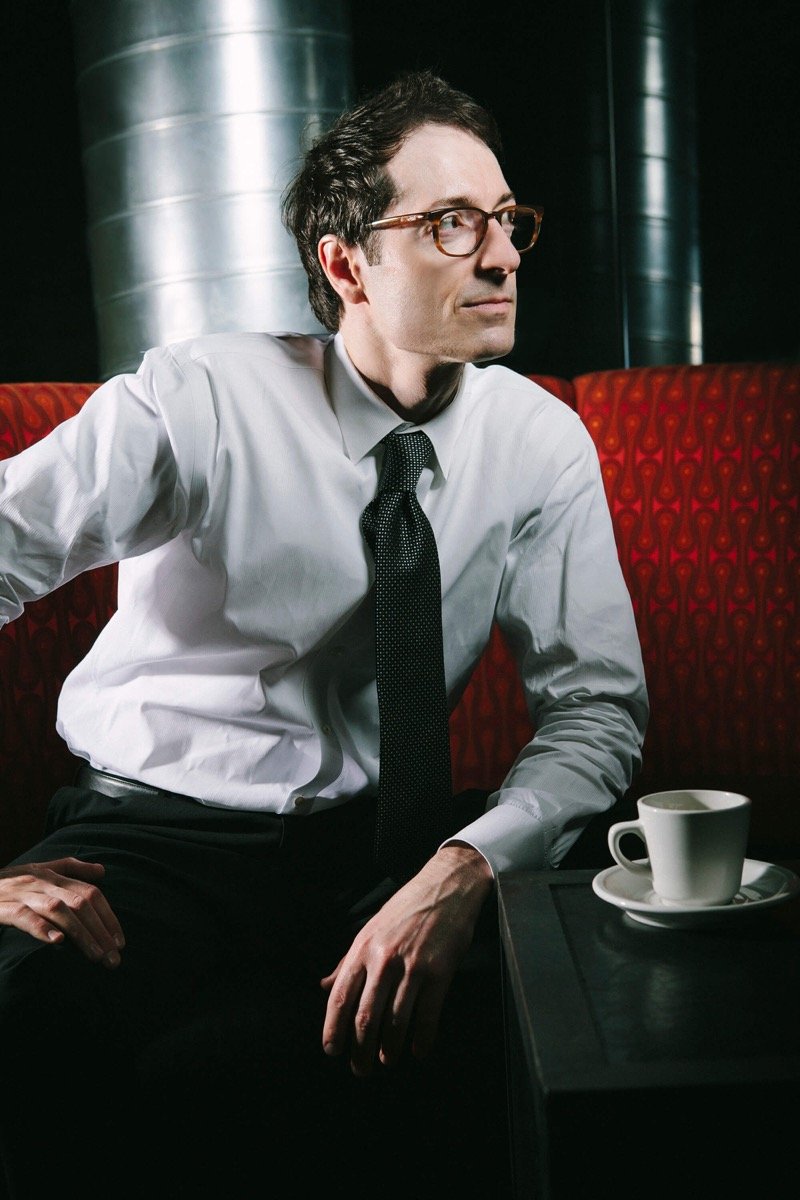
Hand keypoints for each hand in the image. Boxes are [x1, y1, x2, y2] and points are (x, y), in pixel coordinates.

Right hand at [0, 857, 124, 967]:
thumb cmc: (6, 885)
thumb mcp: (38, 872)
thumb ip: (70, 870)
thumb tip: (102, 872)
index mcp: (50, 874)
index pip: (90, 893)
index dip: (108, 917)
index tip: (120, 942)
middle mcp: (39, 881)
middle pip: (80, 902)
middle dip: (101, 930)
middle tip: (113, 958)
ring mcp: (20, 893)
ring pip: (59, 909)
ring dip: (81, 934)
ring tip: (95, 956)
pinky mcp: (2, 908)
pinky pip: (24, 916)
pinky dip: (42, 928)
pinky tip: (58, 941)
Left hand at [320, 843, 492, 1076]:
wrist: (446, 887)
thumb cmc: (405, 909)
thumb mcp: (370, 929)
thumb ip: (348, 961)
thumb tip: (325, 986)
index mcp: (363, 949)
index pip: (341, 997)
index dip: (333, 1029)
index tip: (332, 1051)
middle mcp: (384, 959)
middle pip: (366, 1016)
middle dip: (361, 1049)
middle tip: (361, 1069)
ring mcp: (413, 966)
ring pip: (396, 1020)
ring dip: (390, 1048)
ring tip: (387, 1060)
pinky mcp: (440, 972)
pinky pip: (428, 1015)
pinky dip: (423, 1038)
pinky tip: (419, 1051)